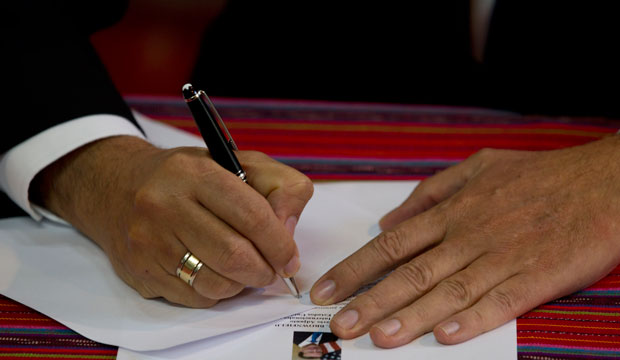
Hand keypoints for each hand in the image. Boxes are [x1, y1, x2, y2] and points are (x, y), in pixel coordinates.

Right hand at [31, 136, 312, 306]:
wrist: (115, 186)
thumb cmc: (186, 177)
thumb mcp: (236, 162)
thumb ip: (278, 186)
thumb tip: (288, 229)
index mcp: (194, 173)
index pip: (250, 215)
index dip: (279, 243)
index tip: (290, 258)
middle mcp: (165, 205)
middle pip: (234, 256)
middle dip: (264, 270)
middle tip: (272, 270)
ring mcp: (149, 242)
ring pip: (216, 284)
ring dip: (241, 284)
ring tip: (244, 269)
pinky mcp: (140, 272)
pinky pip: (195, 298)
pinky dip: (217, 292)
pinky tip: (216, 273)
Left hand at [310, 135, 619, 346]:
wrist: (603, 181)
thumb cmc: (538, 176)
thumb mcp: (478, 167)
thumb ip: (431, 192)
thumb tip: (390, 219)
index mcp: (454, 212)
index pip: (393, 244)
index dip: (356, 269)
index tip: (327, 289)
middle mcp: (469, 235)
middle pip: (411, 272)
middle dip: (371, 300)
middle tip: (340, 324)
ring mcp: (503, 256)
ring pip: (448, 290)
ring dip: (411, 315)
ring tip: (379, 336)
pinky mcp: (537, 276)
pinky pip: (500, 301)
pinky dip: (472, 319)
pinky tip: (445, 335)